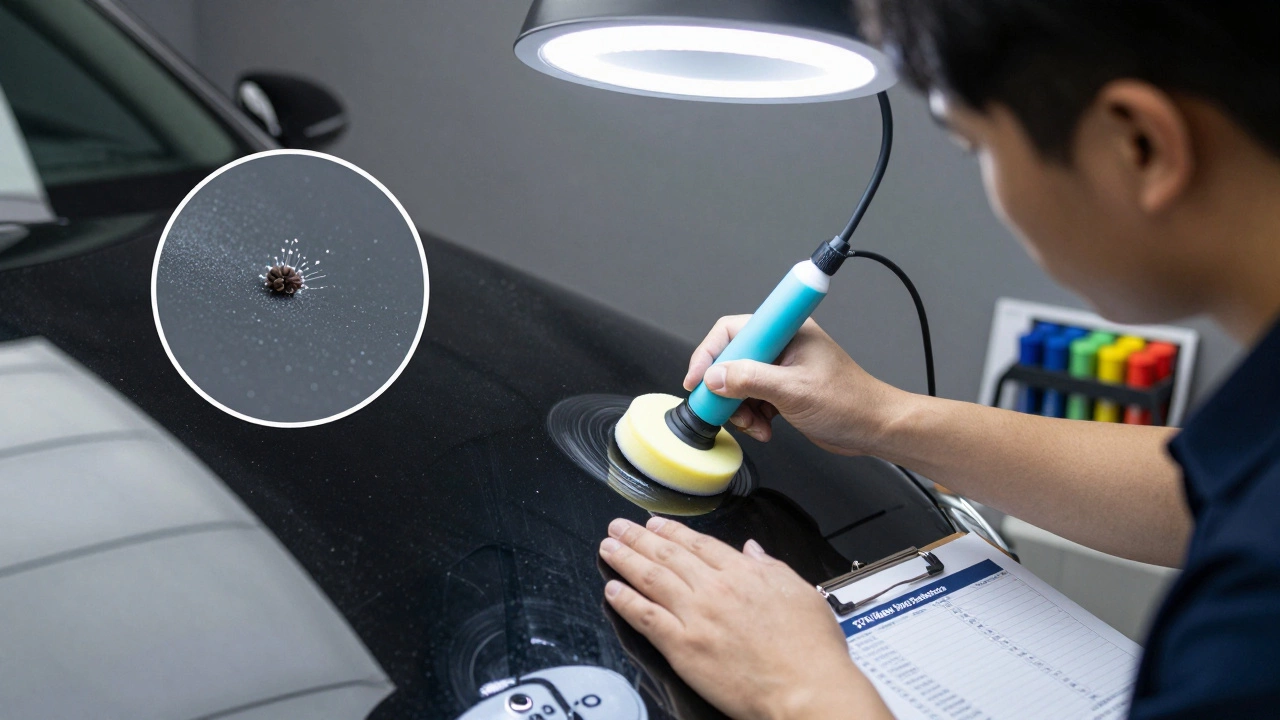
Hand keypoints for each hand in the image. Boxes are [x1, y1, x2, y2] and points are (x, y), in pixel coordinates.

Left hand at [599, 516, 891, 719]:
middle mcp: (716, 589)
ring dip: (625, 559)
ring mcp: (697, 616)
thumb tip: (754, 550)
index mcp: (745, 573)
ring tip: (608, 547)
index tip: (655, 524)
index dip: (673, 531)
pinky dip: (626, 601)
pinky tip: (613, 590)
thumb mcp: (802, 593)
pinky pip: (645, 617)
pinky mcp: (683, 646)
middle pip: (669, 555)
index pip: (699, 544)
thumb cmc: (811, 651)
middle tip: (620, 527)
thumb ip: (772, 567)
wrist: (807, 690)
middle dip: (639, 538)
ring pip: (651, 578)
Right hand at [683, 317, 903, 454]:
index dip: (710, 352)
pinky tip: (765, 429)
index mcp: (787, 331)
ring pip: (738, 383)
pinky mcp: (783, 389)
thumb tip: (715, 377)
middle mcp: (782, 345)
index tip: (698, 379)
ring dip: (739, 408)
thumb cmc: (850, 403)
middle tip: (724, 409)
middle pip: (731, 359)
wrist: (874, 428)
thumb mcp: (794, 391)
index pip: (733, 329)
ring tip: (754, 425)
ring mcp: (782, 368)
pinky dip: (752, 416)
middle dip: (726, 389)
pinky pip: (752, 399)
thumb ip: (751, 381)